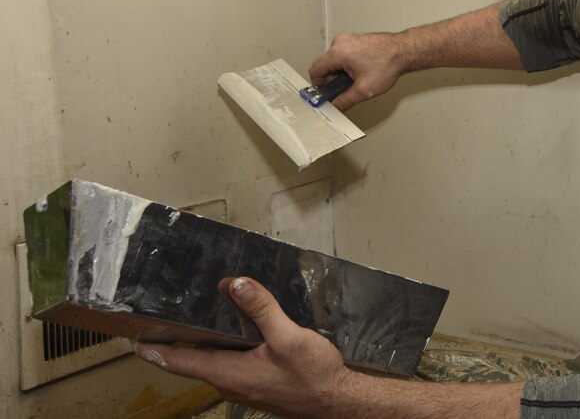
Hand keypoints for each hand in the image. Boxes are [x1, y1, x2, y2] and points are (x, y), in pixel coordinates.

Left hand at [134, 277, 357, 418]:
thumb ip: (262, 309)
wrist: (337, 402)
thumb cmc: (313, 376)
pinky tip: (236, 331)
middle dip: (176, 341)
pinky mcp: (256, 384)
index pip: (179, 362)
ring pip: (212, 362)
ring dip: (201, 344)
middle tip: (163, 317)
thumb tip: (236, 285)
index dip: (154, 350)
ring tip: (196, 318)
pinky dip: (223, 348)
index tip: (134, 339)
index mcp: (228, 373)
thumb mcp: (288, 337)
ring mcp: (243, 386)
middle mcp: (230, 383)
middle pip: (192, 361)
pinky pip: (230, 364)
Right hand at [308, 32, 404, 110]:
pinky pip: (343, 55)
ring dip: (342, 72)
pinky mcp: (355, 40)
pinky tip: (362, 71)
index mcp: (337, 52)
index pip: (315, 71)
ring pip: (335, 61)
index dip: (320, 85)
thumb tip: (334, 107)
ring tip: (358, 79)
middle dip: (334, 79)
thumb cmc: (388, 64)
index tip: (328, 93)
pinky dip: (348, 65)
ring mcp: (348, 39)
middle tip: (348, 88)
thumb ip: (344, 101)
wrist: (404, 51)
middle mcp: (340, 42)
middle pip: (325, 66)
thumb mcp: (363, 90)